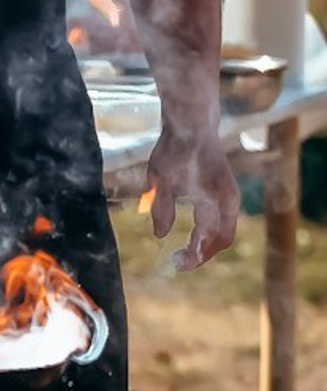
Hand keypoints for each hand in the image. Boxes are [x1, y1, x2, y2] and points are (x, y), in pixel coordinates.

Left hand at [144, 130, 239, 271]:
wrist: (193, 126)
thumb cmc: (174, 151)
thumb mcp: (159, 181)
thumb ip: (161, 209)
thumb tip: (160, 236)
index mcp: (214, 198)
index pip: (208, 238)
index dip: (194, 256)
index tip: (176, 265)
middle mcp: (228, 199)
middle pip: (222, 240)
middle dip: (202, 255)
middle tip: (178, 263)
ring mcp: (231, 195)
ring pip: (225, 232)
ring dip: (207, 246)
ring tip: (183, 253)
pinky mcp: (227, 192)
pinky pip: (223, 221)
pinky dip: (210, 234)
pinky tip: (193, 238)